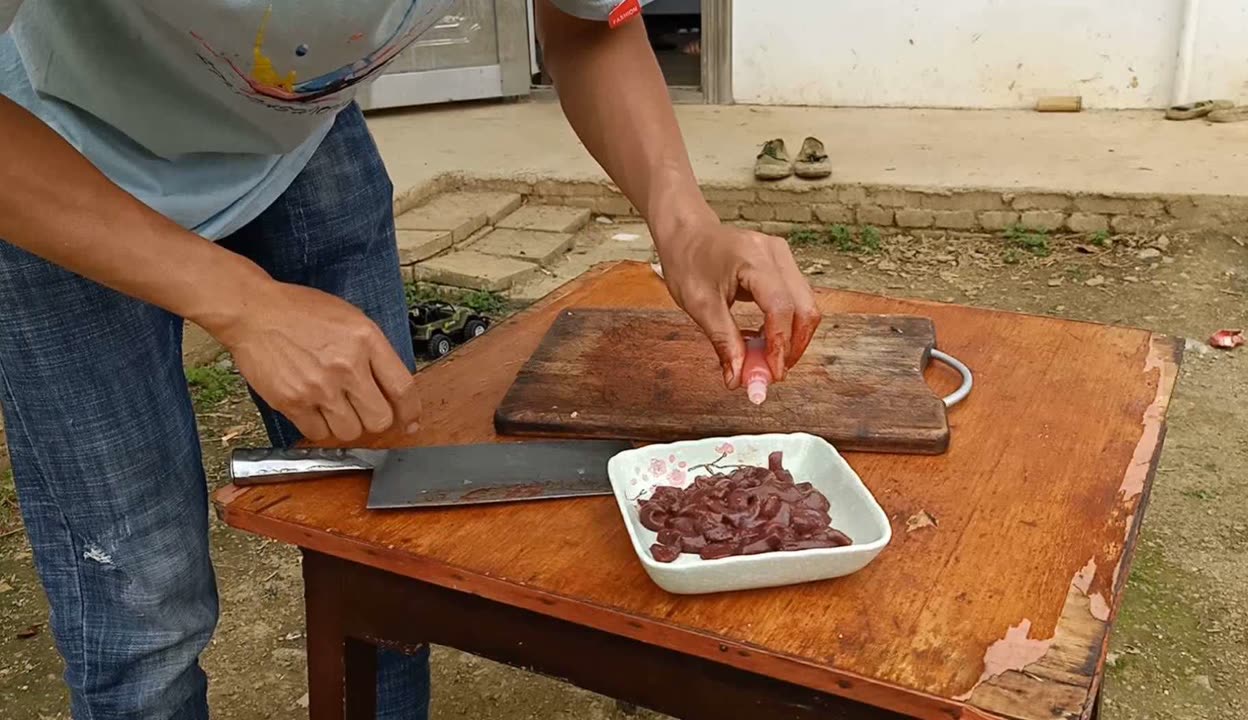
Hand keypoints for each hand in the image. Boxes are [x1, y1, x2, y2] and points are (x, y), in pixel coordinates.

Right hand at [205, 281, 420, 443]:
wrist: (254, 312)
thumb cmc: (301, 312)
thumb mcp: (351, 319)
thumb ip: (374, 351)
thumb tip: (392, 387)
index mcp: (366, 340)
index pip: (403, 388)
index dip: (410, 411)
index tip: (410, 420)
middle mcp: (347, 366)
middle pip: (379, 419)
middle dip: (376, 420)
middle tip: (365, 411)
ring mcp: (319, 387)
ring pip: (350, 432)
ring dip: (347, 425)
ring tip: (336, 407)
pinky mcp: (293, 402)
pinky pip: (318, 433)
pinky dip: (319, 428)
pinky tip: (315, 410)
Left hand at [656, 219, 820, 387]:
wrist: (687, 234)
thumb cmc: (688, 261)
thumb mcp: (699, 306)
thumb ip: (724, 342)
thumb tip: (739, 378)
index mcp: (751, 258)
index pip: (780, 307)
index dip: (780, 345)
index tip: (771, 374)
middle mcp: (775, 253)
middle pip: (804, 308)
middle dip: (793, 346)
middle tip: (771, 372)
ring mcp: (783, 257)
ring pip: (806, 306)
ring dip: (791, 338)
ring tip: (765, 359)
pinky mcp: (784, 265)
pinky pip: (796, 300)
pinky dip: (786, 325)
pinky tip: (765, 340)